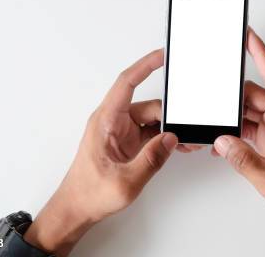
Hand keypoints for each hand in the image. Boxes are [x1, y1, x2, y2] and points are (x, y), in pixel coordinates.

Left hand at [24, 49, 189, 255]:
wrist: (77, 209)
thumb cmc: (89, 193)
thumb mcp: (125, 181)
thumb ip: (151, 159)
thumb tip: (171, 139)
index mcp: (105, 121)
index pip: (126, 83)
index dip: (145, 66)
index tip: (162, 55)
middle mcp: (114, 122)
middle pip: (149, 106)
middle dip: (170, 115)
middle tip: (187, 125)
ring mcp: (122, 132)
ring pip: (154, 120)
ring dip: (170, 129)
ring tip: (186, 142)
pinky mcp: (129, 142)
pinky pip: (152, 132)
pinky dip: (166, 138)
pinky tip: (178, 146)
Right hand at [213, 30, 264, 256]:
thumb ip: (244, 159)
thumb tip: (223, 142)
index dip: (261, 53)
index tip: (249, 35)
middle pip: (255, 94)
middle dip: (233, 96)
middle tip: (213, 95)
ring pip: (251, 109)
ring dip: (233, 116)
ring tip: (215, 122)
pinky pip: (250, 125)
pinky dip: (236, 130)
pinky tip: (224, 141)